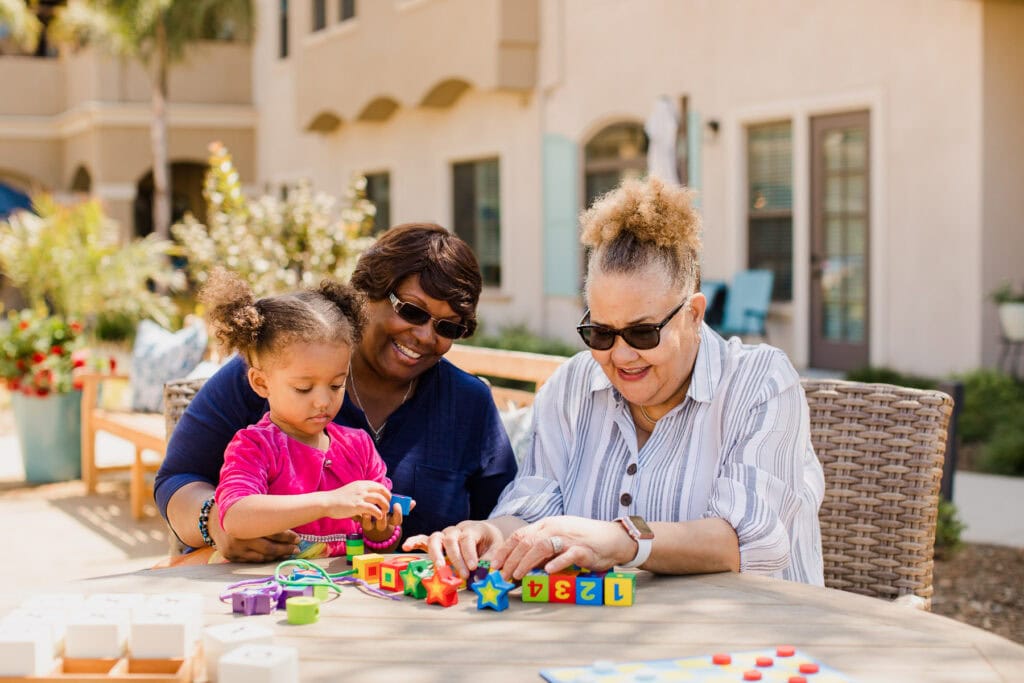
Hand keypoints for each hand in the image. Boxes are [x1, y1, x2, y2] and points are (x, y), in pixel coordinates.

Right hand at [207, 501, 298, 562]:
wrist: (212, 519)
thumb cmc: (239, 512)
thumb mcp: (251, 510)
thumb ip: (266, 516)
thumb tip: (292, 519)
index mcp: (245, 523)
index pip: (271, 532)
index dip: (287, 536)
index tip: (298, 538)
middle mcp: (239, 538)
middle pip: (268, 548)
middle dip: (285, 549)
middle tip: (297, 549)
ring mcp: (234, 550)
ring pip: (261, 557)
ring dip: (277, 556)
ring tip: (289, 553)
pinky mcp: (231, 557)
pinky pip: (252, 561)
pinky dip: (265, 559)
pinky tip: (274, 557)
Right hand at [320, 480, 390, 520]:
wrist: (326, 502)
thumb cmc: (337, 499)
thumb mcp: (351, 490)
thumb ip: (360, 492)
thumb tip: (368, 498)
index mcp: (361, 484)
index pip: (379, 485)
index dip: (386, 492)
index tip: (387, 499)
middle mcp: (362, 488)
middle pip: (382, 491)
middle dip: (388, 498)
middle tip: (387, 506)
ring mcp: (360, 496)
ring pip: (380, 499)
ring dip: (385, 506)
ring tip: (384, 512)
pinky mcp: (357, 506)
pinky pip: (373, 509)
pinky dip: (378, 513)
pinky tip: (378, 516)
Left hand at [360, 498, 415, 540]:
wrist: (375, 527)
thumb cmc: (388, 515)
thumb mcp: (396, 512)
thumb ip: (405, 507)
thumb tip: (413, 502)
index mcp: (390, 522)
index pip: (397, 521)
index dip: (397, 513)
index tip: (396, 504)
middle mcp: (380, 526)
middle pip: (382, 524)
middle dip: (382, 515)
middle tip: (382, 505)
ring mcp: (370, 526)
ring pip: (368, 524)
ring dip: (368, 515)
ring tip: (369, 506)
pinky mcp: (361, 523)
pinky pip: (359, 521)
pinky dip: (358, 514)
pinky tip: (361, 505)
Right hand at [402, 520, 504, 579]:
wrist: (485, 534)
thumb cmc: (490, 543)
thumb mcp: (495, 550)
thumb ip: (489, 563)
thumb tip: (481, 579)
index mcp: (472, 529)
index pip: (467, 538)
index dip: (469, 553)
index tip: (474, 567)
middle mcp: (456, 530)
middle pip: (451, 540)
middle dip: (456, 559)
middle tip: (463, 575)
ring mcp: (444, 535)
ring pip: (435, 539)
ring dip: (436, 554)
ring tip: (440, 568)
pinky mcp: (436, 542)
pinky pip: (423, 540)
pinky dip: (414, 542)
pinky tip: (406, 546)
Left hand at [490, 516, 635, 580]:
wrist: (613, 538)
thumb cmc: (583, 540)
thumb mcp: (559, 537)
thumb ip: (541, 547)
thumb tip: (519, 565)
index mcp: (547, 525)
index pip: (520, 535)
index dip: (505, 550)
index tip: (495, 566)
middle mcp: (555, 528)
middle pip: (527, 541)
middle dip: (511, 560)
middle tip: (503, 576)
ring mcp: (569, 538)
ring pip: (542, 546)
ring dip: (527, 562)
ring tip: (518, 576)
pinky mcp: (583, 549)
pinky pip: (567, 555)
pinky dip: (556, 563)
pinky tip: (547, 571)